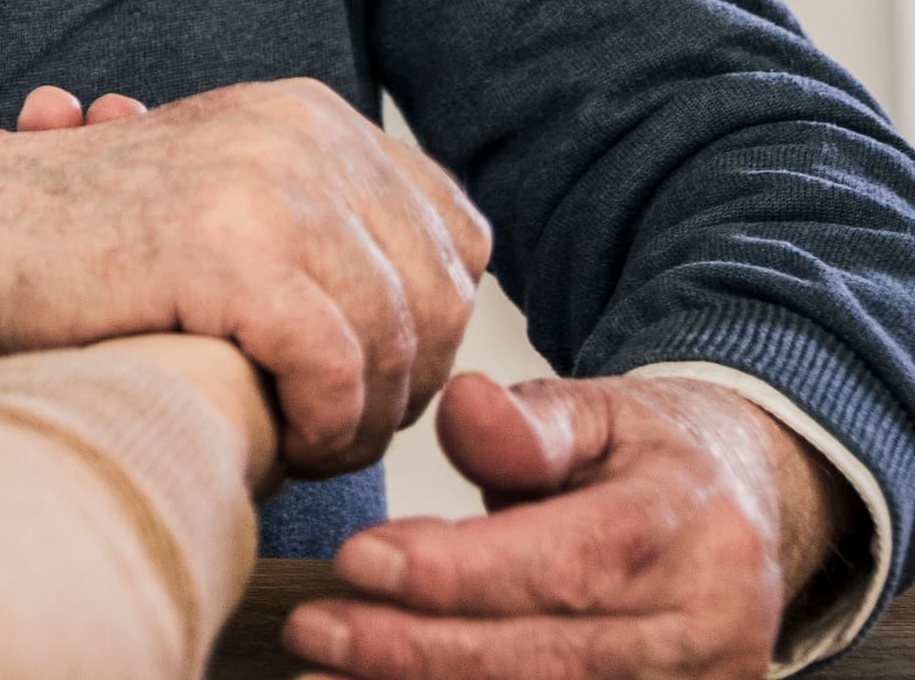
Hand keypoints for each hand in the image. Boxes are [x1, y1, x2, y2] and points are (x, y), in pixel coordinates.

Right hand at [0, 77, 491, 476]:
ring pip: (399, 338)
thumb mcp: (214, 197)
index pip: (455, 231)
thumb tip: (436, 274)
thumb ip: (313, 215)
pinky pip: (338, 368)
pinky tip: (279, 443)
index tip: (368, 378)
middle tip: (334, 430)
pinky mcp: (229, 250)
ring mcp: (268, 184)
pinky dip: (321, 425)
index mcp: (305, 111)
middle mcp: (300, 131)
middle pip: (443, 291)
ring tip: (301, 444)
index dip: (427, 323)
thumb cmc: (67, 246)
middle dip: (404, 383)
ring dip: (361, 419)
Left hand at [284, 374, 861, 679]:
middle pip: (551, 657)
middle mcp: (706, 624)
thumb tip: (465, 408)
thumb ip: (528, 422)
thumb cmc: (650, 458)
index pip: (565, 563)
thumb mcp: (598, 411)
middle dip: (419, 652)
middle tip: (313, 631)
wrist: (747, 511)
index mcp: (686, 527)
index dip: (456, 573)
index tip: (356, 560)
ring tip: (325, 679)